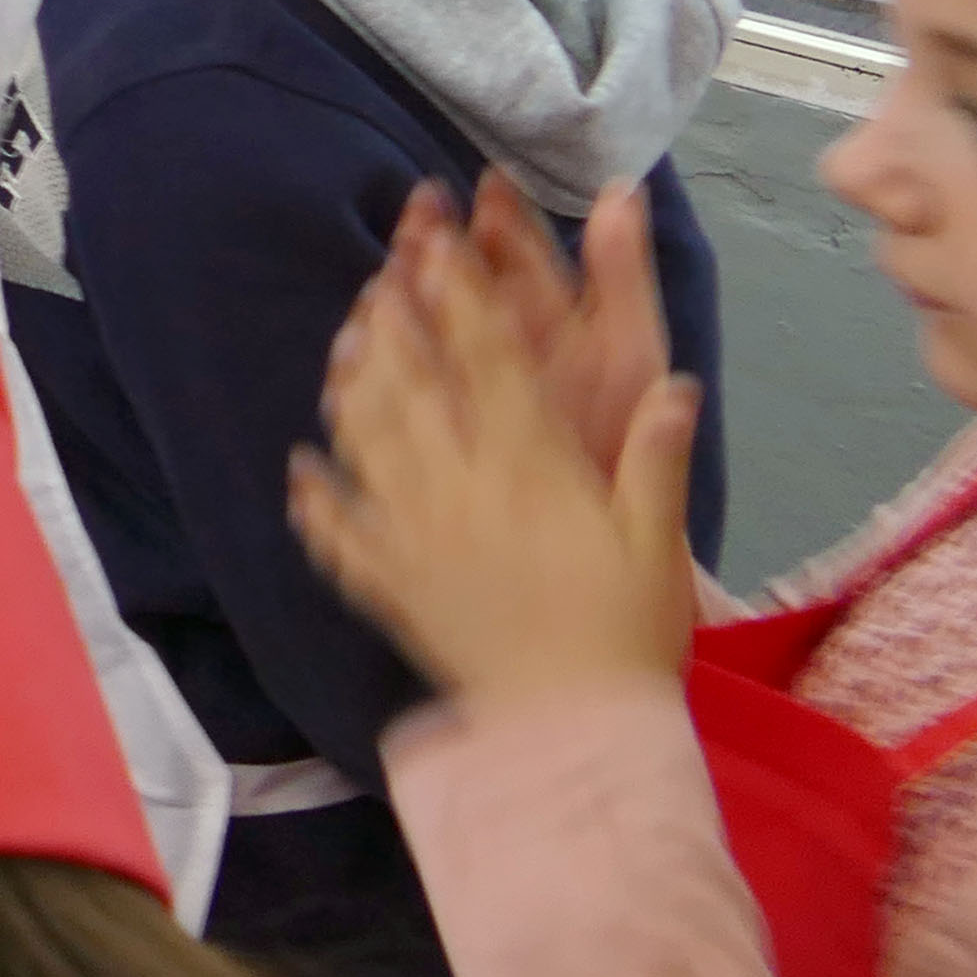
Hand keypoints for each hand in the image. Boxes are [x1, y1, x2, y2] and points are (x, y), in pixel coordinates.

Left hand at [290, 212, 701, 716]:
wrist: (573, 734)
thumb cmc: (629, 635)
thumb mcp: (657, 545)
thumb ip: (657, 461)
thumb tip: (674, 384)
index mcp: (529, 470)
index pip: (488, 360)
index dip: (460, 295)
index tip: (439, 242)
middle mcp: (459, 490)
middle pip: (412, 384)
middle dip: (395, 318)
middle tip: (383, 269)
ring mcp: (414, 537)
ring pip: (366, 440)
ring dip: (353, 385)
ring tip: (347, 341)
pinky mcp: (390, 588)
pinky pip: (339, 534)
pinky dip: (317, 498)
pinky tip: (303, 468)